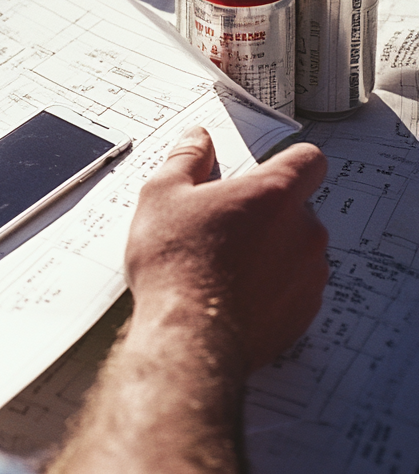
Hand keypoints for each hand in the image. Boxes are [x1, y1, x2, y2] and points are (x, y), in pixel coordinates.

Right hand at [125, 126, 328, 372]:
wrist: (189, 335)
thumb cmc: (175, 263)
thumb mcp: (163, 195)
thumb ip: (187, 159)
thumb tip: (197, 138)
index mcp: (273, 194)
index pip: (310, 160)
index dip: (290, 161)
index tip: (266, 171)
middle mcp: (303, 232)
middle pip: (299, 207)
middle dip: (268, 211)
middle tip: (225, 222)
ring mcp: (309, 275)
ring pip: (298, 248)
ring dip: (272, 249)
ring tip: (225, 262)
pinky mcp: (305, 312)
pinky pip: (296, 286)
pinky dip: (273, 285)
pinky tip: (234, 291)